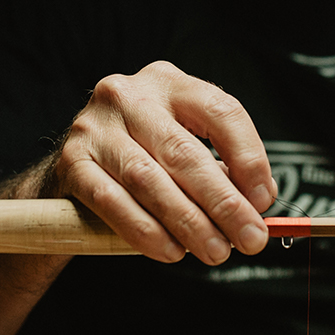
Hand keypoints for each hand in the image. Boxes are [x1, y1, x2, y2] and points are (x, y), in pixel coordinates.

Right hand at [52, 61, 276, 264]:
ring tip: (215, 251)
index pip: (221, 111)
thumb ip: (220, 169)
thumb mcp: (183, 144)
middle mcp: (129, 96)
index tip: (263, 200)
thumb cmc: (145, 154)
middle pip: (185, 153)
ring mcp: (95, 127)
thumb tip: (257, 203)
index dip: (248, 157)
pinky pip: (113, 202)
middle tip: (249, 238)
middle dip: (223, 203)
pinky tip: (171, 251)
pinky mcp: (71, 161)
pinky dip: (145, 231)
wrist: (77, 164)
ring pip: (149, 180)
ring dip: (188, 222)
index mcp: (170, 83)